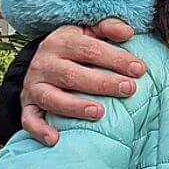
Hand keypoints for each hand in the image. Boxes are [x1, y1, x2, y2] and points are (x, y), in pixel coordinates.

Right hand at [21, 19, 143, 144]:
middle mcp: (44, 63)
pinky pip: (29, 119)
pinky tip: (55, 140)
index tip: (140, 70)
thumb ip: (108, 28)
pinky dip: (40, 130)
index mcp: (61, 41)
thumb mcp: (89, 32)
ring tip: (99, 112)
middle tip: (129, 90)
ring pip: (51, 98)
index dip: (116, 59)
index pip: (90, 49)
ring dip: (75, 107)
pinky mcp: (27, 105)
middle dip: (102, 83)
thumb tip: (127, 32)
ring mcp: (34, 85)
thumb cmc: (75, 49)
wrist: (43, 61)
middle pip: (73, 75)